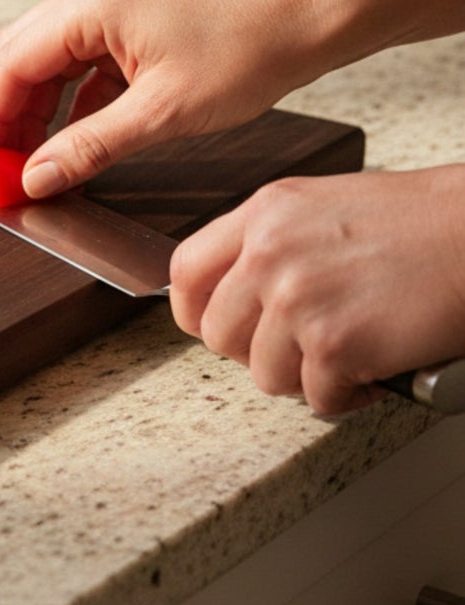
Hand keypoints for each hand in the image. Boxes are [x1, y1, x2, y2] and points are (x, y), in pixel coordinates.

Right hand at [0, 0, 320, 196]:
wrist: (304, 24)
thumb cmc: (247, 53)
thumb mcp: (161, 113)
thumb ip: (89, 147)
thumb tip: (37, 178)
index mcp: (91, 5)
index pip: (11, 65)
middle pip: (20, 61)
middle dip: (3, 119)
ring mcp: (110, 6)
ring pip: (47, 65)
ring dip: (35, 114)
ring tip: (30, 163)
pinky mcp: (129, 22)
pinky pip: (80, 66)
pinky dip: (69, 105)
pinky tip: (73, 141)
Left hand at [169, 166, 464, 414]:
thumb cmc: (419, 224)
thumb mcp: (321, 207)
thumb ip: (271, 242)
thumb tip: (238, 291)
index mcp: (263, 214)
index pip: (184, 271)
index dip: (194, 311)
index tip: (212, 326)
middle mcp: (269, 253)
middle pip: (218, 333)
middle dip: (256, 352)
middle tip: (300, 347)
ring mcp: (297, 299)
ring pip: (264, 373)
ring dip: (306, 377)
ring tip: (347, 355)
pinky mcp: (333, 344)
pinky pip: (316, 398)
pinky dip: (347, 396)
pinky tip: (374, 370)